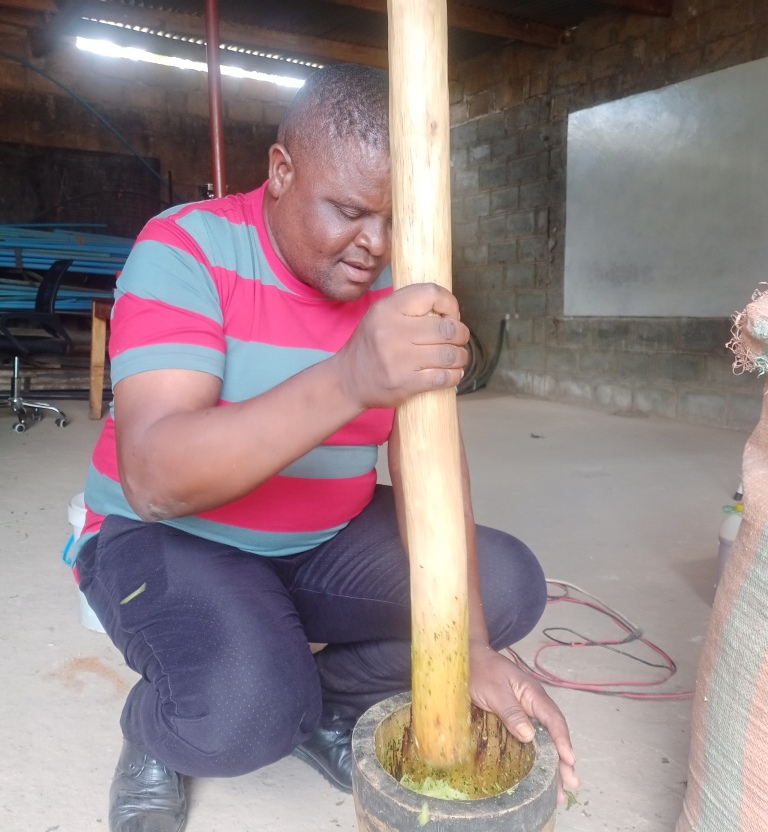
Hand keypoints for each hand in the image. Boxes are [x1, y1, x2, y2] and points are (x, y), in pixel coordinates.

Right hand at [335, 283, 468, 409]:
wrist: (348, 380)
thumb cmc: (370, 346)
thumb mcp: (380, 316)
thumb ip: (409, 308)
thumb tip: (449, 310)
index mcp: (387, 309)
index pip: (431, 294)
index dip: (450, 304)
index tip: (451, 315)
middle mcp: (392, 332)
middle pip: (447, 328)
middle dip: (461, 334)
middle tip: (459, 339)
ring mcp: (399, 359)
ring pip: (449, 354)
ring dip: (461, 356)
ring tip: (458, 357)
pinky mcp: (405, 383)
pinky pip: (443, 377)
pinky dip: (454, 376)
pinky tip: (452, 374)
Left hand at [469, 644, 577, 804]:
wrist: (467, 659)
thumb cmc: (481, 671)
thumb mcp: (495, 691)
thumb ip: (511, 711)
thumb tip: (529, 736)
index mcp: (533, 695)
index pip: (553, 719)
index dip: (562, 740)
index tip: (569, 760)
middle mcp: (534, 706)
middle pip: (554, 734)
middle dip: (563, 760)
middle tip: (571, 784)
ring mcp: (525, 714)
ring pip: (545, 740)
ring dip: (554, 764)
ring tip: (560, 790)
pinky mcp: (515, 721)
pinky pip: (531, 741)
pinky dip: (539, 758)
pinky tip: (541, 775)